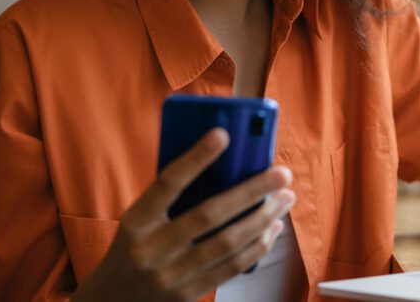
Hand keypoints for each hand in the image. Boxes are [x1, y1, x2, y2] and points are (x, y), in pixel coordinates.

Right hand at [72, 128, 293, 301]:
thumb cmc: (134, 248)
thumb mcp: (138, 222)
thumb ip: (171, 199)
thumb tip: (225, 165)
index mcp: (135, 221)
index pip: (167, 183)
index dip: (195, 158)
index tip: (223, 134)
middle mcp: (150, 249)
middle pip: (209, 214)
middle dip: (251, 191)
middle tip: (282, 174)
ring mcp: (169, 276)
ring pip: (227, 243)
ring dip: (263, 218)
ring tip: (286, 199)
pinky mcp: (187, 295)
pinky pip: (231, 268)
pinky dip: (257, 246)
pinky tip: (273, 228)